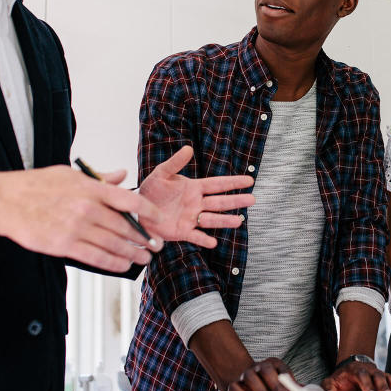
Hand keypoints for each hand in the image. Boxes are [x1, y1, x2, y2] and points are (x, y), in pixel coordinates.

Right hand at [0, 165, 164, 271]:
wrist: (6, 202)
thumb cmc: (37, 185)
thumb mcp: (70, 174)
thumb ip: (99, 178)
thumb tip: (121, 175)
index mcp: (90, 188)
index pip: (129, 199)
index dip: (149, 211)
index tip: (159, 219)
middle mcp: (87, 208)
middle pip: (125, 226)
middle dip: (144, 238)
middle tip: (156, 245)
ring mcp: (76, 228)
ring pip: (114, 244)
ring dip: (133, 253)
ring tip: (144, 257)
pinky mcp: (64, 245)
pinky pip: (96, 257)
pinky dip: (114, 263)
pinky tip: (124, 265)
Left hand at [139, 146, 254, 247]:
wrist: (138, 209)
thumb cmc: (151, 190)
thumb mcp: (161, 174)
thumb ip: (175, 163)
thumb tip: (188, 148)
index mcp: (194, 188)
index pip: (218, 184)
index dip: (233, 182)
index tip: (249, 180)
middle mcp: (196, 204)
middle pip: (220, 202)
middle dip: (236, 201)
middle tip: (252, 200)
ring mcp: (191, 218)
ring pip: (211, 219)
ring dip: (224, 220)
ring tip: (238, 221)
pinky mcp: (182, 232)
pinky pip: (195, 236)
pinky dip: (203, 240)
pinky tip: (213, 242)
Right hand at [223, 357, 293, 390]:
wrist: (245, 388)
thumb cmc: (268, 389)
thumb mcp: (282, 387)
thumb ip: (292, 389)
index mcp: (272, 364)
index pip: (281, 368)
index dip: (286, 382)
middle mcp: (257, 367)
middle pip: (266, 370)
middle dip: (275, 387)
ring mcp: (244, 375)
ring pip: (249, 377)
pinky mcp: (233, 386)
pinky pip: (235, 388)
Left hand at [321, 360, 390, 390]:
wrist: (351, 368)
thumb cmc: (341, 379)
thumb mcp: (330, 382)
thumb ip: (328, 389)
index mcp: (355, 371)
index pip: (362, 377)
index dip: (368, 387)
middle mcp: (370, 371)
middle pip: (379, 377)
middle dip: (385, 388)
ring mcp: (381, 375)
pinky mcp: (388, 380)